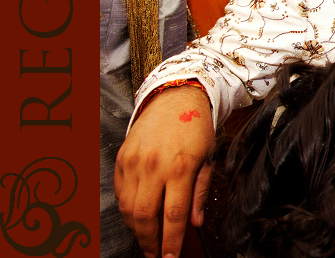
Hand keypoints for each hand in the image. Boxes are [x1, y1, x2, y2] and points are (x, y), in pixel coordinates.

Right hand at [115, 86, 214, 257]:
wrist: (175, 97)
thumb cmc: (196, 128)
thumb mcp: (208, 158)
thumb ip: (199, 192)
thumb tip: (195, 223)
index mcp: (180, 168)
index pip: (172, 215)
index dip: (170, 242)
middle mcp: (154, 166)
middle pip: (144, 216)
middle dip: (149, 241)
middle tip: (155, 253)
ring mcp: (135, 162)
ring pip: (128, 207)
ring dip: (136, 228)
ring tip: (147, 238)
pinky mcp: (122, 158)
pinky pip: (120, 192)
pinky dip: (126, 209)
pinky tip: (136, 216)